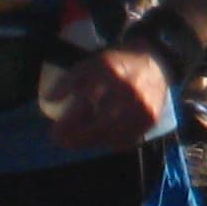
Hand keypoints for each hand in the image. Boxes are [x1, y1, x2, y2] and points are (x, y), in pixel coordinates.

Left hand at [48, 43, 169, 151]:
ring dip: (90, 142)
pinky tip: (99, 139)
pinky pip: (126, 140)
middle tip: (62, 141)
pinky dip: (110, 143)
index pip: (85, 103)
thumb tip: (50, 100)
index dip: (68, 121)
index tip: (54, 131)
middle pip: (98, 124)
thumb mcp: (92, 63)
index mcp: (111, 73)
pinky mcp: (151, 119)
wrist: (156, 63)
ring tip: (77, 141)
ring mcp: (142, 107)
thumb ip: (70, 80)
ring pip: (111, 135)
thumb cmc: (117, 64)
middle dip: (76, 137)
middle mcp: (129, 91)